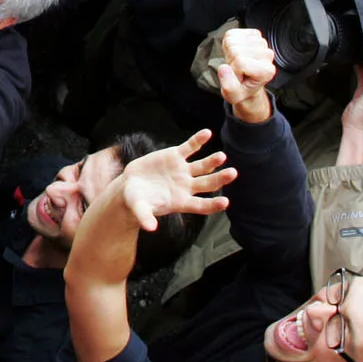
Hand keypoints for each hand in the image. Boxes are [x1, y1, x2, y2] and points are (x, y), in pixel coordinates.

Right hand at [114, 129, 235, 229]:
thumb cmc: (137, 200)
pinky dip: (198, 140)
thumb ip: (144, 217)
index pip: (202, 205)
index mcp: (181, 202)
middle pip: (208, 183)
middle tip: (232, 173)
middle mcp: (187, 186)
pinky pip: (190, 147)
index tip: (225, 202)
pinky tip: (207, 133)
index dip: (213, 205)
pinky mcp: (175, 156)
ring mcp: (183, 170)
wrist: (130, 184)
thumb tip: (150, 228)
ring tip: (221, 156)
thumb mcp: (139, 208)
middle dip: (220, 179)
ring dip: (213, 161)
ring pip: (202, 165)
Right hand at [216, 27, 276, 121]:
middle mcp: (268, 56)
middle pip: (236, 50)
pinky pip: (233, 34)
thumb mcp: (233, 95)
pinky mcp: (254, 34)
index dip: (232, 69)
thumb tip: (224, 68)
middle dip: (230, 59)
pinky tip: (237, 51)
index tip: (237, 76)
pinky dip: (230, 42)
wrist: (247, 82)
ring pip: (234, 41)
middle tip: (235, 68)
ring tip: (236, 61)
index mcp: (266, 72)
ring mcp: (262, 43)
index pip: (240, 62)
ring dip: (230, 51)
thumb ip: (228, 85)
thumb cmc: (241, 88)